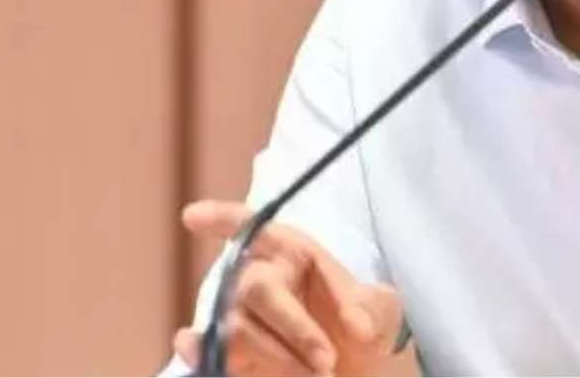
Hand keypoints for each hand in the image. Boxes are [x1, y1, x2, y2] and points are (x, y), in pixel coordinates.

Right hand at [172, 201, 403, 376]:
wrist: (363, 377)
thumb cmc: (367, 330)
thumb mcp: (386, 312)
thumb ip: (373, 309)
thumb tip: (356, 325)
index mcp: (294, 255)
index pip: (254, 228)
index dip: (223, 220)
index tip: (194, 217)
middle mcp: (261, 281)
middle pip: (251, 287)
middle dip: (292, 326)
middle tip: (327, 361)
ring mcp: (242, 321)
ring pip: (236, 329)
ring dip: (275, 356)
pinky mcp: (233, 359)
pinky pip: (210, 354)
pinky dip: (203, 355)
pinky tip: (201, 352)